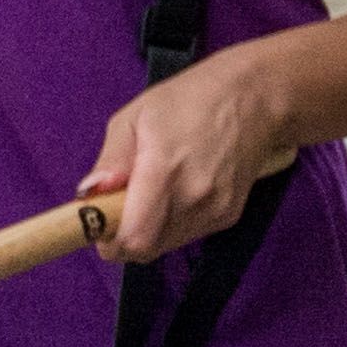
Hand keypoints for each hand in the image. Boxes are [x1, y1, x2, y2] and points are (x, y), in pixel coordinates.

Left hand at [78, 50, 300, 264]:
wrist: (256, 98)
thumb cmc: (191, 99)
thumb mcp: (136, 116)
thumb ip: (111, 160)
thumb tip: (90, 194)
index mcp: (164, 170)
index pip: (133, 238)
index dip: (109, 241)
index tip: (100, 225)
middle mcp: (194, 197)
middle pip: (146, 248)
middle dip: (125, 234)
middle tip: (122, 205)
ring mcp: (215, 209)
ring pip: (166, 245)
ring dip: (150, 229)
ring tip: (153, 192)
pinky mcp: (229, 215)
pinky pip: (188, 234)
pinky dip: (173, 223)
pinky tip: (179, 191)